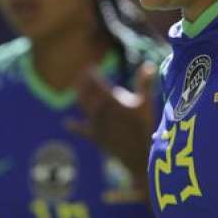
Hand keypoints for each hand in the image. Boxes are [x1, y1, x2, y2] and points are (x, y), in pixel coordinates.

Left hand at [67, 63, 157, 179]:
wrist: (137, 153)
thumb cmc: (143, 126)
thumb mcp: (146, 102)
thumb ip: (145, 82)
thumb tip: (150, 65)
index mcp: (109, 99)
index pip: (95, 82)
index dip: (91, 74)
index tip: (90, 67)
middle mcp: (98, 110)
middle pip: (84, 93)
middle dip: (82, 83)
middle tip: (82, 76)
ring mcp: (95, 123)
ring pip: (82, 107)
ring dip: (80, 97)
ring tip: (78, 91)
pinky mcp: (94, 136)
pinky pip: (81, 129)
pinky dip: (74, 126)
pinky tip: (67, 123)